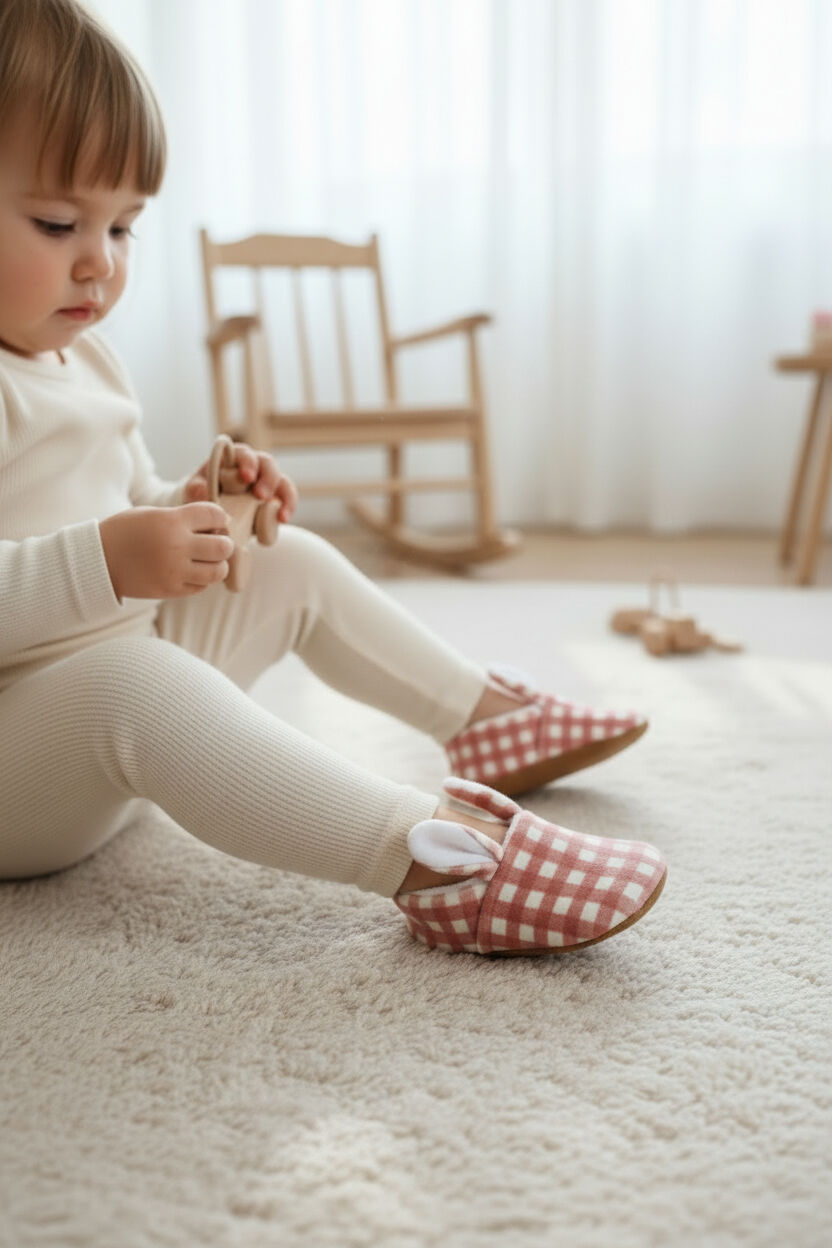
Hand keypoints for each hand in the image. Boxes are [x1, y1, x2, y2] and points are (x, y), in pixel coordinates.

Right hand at [99, 504, 234, 599]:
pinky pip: (201, 586)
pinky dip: (202, 579)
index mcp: (172, 521)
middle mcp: (176, 546)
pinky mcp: (170, 590)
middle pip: (224, 547)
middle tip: (215, 543)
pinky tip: (191, 571)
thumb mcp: (154, 513)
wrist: (99, 559)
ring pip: (218, 571)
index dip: (220, 517)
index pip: (215, 515)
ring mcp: (174, 570)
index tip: (216, 521)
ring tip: (206, 560)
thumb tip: (220, 523)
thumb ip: (185, 517)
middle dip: (224, 543)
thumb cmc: (128, 531)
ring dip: (217, 565)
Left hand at [184, 442, 297, 522]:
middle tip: (260, 496)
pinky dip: (287, 508)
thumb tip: (204, 491)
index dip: (248, 462)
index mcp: (232, 459)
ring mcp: (266, 482)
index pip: (243, 453)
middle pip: (267, 463)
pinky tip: (283, 520)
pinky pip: (286, 500)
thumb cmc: (200, 495)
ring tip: (279, 515)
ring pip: (282, 481)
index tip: (246, 477)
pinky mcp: (274, 500)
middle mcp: (253, 466)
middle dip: (267, 479)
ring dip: (283, 495)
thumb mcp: (194, 490)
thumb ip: (196, 489)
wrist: (207, 512)